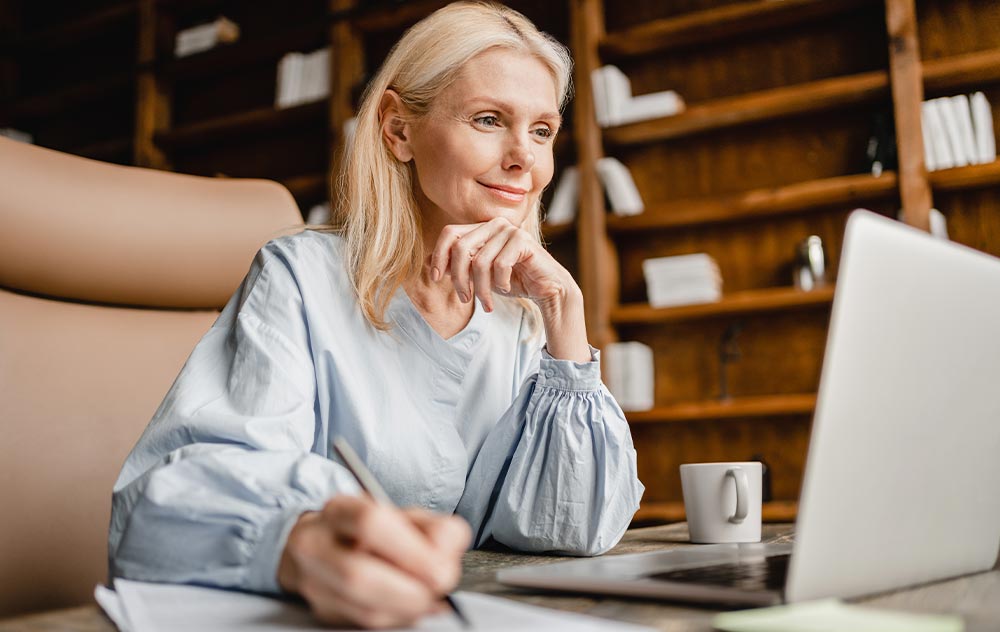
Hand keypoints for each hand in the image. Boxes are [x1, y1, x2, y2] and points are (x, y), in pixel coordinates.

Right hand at [277, 495, 470, 628]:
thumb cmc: (377, 531)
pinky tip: (410, 608)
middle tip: (437, 591)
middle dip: (409, 591)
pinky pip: (363, 624)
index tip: (441, 569)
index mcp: (340, 510)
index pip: (370, 523)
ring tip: (427, 599)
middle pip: (358, 574)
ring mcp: (313, 581)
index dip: (410, 551)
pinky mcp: (322, 611)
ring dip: (405, 609)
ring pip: (361, 608)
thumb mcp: (410, 517)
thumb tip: (446, 564)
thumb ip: (437, 531)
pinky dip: (396, 619)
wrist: (331, 546)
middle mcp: (316, 544)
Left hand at [429, 217, 575, 312]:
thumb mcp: (479, 275)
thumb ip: (457, 266)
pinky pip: (499, 265)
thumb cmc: (513, 280)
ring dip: (481, 289)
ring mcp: (509, 230)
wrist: (546, 289)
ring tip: (487, 303)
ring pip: (480, 261)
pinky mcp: (522, 240)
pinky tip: (506, 289)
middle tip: (465, 299)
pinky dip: (500, 283)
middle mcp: (493, 224)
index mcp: (481, 228)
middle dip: (460, 279)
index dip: (440, 256)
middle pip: (461, 247)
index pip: (450, 233)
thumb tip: (428, 262)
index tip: (438, 279)